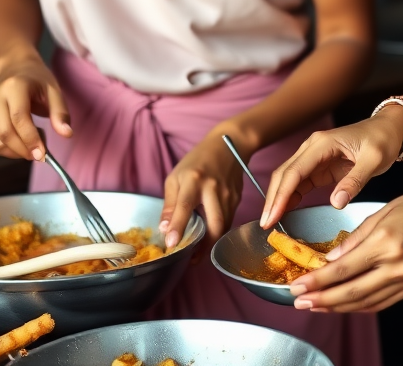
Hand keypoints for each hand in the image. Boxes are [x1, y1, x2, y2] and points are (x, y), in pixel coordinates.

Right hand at [0, 49, 71, 160]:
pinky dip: (4, 150)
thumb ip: (60, 112)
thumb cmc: (37, 80)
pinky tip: (17, 144)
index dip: (30, 139)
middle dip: (23, 150)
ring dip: (14, 153)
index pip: (19, 118)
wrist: (15, 68)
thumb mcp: (54, 90)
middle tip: (38, 155)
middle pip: (5, 133)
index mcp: (14, 86)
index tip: (42, 154)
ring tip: (30, 146)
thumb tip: (67, 134)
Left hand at [160, 132, 244, 248]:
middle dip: (204, 246)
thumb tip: (164, 229)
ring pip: (223, 226)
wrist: (230, 144)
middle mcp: (214, 188)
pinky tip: (209, 233)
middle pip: (214, 224)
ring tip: (198, 251)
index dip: (178, 226)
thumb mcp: (176, 177)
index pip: (185, 206)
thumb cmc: (197, 160)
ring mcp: (229, 194)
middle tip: (192, 259)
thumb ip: (170, 203)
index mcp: (194, 180)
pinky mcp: (237, 198)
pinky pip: (228, 221)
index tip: (171, 244)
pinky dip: (218, 231)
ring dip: (211, 242)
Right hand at [260, 107, 402, 228]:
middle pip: (284, 174)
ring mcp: (314, 156)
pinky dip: (290, 196)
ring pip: (288, 178)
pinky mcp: (319, 166)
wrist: (388, 129)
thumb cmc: (381, 140)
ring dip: (279, 199)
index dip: (280, 195)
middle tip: (265, 225)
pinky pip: (299, 182)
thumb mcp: (374, 160)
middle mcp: (312, 148)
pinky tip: (285, 211)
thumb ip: (355, 181)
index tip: (271, 217)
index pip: (294, 171)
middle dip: (273, 199)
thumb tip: (336, 202)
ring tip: (271, 222)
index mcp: (322, 144)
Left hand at [288, 174, 402, 312]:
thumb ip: (359, 235)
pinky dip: (361, 306)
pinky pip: (383, 303)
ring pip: (365, 303)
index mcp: (386, 241)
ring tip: (316, 306)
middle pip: (351, 292)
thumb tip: (334, 256)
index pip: (343, 268)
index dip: (317, 281)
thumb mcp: (388, 209)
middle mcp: (396, 265)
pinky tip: (347, 305)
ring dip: (338, 307)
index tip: (298, 285)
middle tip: (298, 302)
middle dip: (321, 300)